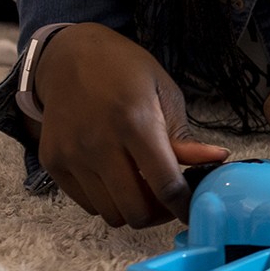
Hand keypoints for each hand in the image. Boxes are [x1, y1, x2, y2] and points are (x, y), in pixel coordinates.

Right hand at [32, 23, 228, 226]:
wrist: (69, 56)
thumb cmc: (124, 71)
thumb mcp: (164, 92)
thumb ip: (183, 135)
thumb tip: (216, 160)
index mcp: (135, 122)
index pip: (165, 185)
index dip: (184, 206)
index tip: (193, 211)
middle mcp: (99, 143)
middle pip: (136, 211)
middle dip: (159, 213)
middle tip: (167, 200)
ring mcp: (72, 155)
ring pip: (111, 214)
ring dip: (132, 209)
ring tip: (143, 187)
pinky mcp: (53, 162)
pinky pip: (87, 204)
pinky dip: (107, 201)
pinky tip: (117, 179)